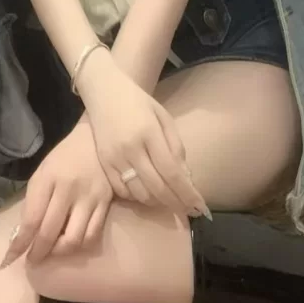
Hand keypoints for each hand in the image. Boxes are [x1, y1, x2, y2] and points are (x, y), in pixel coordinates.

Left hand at [0, 121, 112, 268]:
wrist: (95, 140)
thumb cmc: (64, 157)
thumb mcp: (42, 172)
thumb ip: (34, 201)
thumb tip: (25, 234)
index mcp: (47, 179)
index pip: (31, 219)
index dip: (20, 244)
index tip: (10, 259)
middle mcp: (67, 190)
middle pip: (50, 233)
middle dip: (37, 253)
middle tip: (32, 260)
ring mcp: (88, 198)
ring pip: (73, 239)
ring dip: (59, 253)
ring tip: (52, 252)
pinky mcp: (104, 204)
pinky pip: (92, 236)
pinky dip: (80, 246)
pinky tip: (72, 244)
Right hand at [79, 57, 209, 219]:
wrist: (104, 92)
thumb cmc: (139, 103)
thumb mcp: (164, 117)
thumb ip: (176, 147)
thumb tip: (187, 179)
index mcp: (149, 133)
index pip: (171, 172)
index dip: (187, 193)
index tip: (200, 208)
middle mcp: (130, 148)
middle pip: (157, 188)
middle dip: (176, 203)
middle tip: (188, 211)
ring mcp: (114, 157)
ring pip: (139, 194)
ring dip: (157, 202)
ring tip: (169, 199)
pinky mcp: (103, 163)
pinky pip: (122, 191)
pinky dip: (137, 197)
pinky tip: (147, 191)